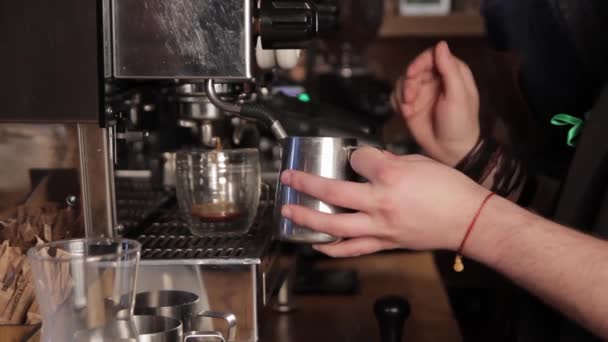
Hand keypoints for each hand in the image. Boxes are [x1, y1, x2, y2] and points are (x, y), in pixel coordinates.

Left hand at [279, 147, 489, 257]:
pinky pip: (353, 249)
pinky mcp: (386, 242)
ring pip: (335, 225)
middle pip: (332, 192)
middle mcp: (381, 201)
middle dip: (305, 183)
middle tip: (288, 179)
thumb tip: (370, 162)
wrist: (470, 219)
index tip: (355, 156)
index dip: (353, 155)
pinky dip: (332, 249)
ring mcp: (381, 226)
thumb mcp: (419, 162)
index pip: (357, 159)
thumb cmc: (450, 189)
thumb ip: (389, 162)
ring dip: (307, 217)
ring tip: (288, 211)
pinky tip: (316, 243)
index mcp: (391, 175)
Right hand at [391, 41, 479, 165]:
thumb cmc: (460, 125)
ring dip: (402, 94)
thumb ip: (450, 70)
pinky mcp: (410, 105)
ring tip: (409, 109)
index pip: (432, 56)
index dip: (420, 62)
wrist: (450, 152)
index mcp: (452, 73)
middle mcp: (435, 80)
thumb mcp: (458, 96)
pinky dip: (397, 103)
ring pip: (402, 81)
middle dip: (409, 81)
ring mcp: (422, 93)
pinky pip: (396, 96)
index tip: (413, 73)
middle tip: (410, 97)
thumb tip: (441, 45)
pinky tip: (405, 113)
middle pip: (414, 68)